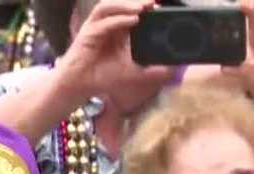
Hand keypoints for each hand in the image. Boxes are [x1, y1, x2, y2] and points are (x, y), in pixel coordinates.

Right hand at [55, 0, 174, 102]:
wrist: (81, 85)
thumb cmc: (103, 75)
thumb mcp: (132, 72)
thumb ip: (151, 71)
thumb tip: (171, 70)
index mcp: (119, 29)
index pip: (132, 11)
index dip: (145, 5)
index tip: (162, 5)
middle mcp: (108, 24)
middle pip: (122, 3)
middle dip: (138, 0)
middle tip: (155, 1)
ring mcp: (97, 26)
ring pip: (110, 6)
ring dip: (127, 5)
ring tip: (143, 7)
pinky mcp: (88, 33)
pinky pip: (103, 22)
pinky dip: (118, 19)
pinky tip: (132, 20)